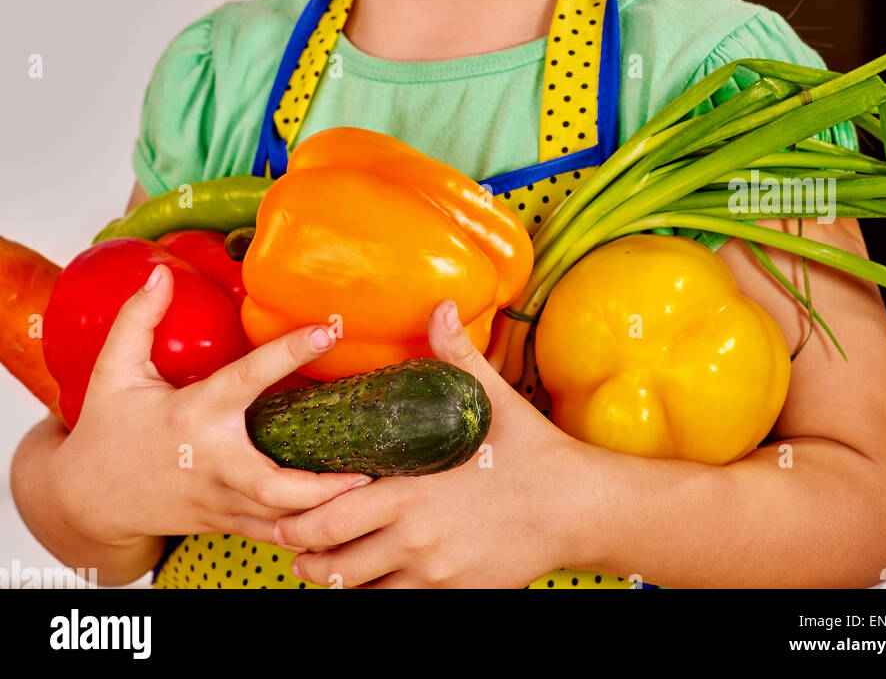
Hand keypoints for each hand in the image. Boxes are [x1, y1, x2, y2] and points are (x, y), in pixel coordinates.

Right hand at [53, 263, 374, 548]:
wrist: (87, 499)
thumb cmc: (107, 431)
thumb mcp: (113, 371)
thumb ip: (137, 319)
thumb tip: (159, 273)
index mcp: (193, 414)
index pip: (248, 378)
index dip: (289, 352)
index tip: (329, 329)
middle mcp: (212, 461)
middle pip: (274, 485)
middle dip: (322, 486)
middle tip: (369, 469)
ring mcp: (219, 499)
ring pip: (279, 520)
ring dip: (325, 514)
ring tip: (374, 495)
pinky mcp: (224, 522)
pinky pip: (272, 534)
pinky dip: (308, 530)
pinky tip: (345, 518)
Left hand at [273, 300, 586, 587]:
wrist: (578, 508)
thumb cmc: (533, 451)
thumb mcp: (492, 398)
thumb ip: (456, 354)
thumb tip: (440, 305)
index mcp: (414, 489)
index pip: (331, 513)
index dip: (299, 515)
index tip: (283, 504)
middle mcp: (416, 538)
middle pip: (335, 559)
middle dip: (304, 553)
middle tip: (289, 541)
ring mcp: (434, 572)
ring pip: (361, 589)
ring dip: (334, 579)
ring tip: (316, 566)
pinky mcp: (453, 594)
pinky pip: (398, 605)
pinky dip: (376, 594)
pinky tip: (369, 581)